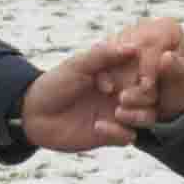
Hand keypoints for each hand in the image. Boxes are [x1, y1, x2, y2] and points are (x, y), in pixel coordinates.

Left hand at [15, 17, 183, 154]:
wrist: (33, 114)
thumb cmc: (55, 84)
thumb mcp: (78, 66)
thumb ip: (104, 56)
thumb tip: (133, 46)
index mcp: (117, 73)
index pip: (144, 72)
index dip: (147, 72)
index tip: (140, 74)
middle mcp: (121, 94)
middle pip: (150, 96)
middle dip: (142, 95)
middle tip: (122, 96)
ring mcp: (117, 115)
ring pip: (146, 117)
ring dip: (136, 114)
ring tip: (116, 111)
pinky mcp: (110, 135)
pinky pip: (128, 137)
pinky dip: (118, 132)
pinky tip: (97, 126)